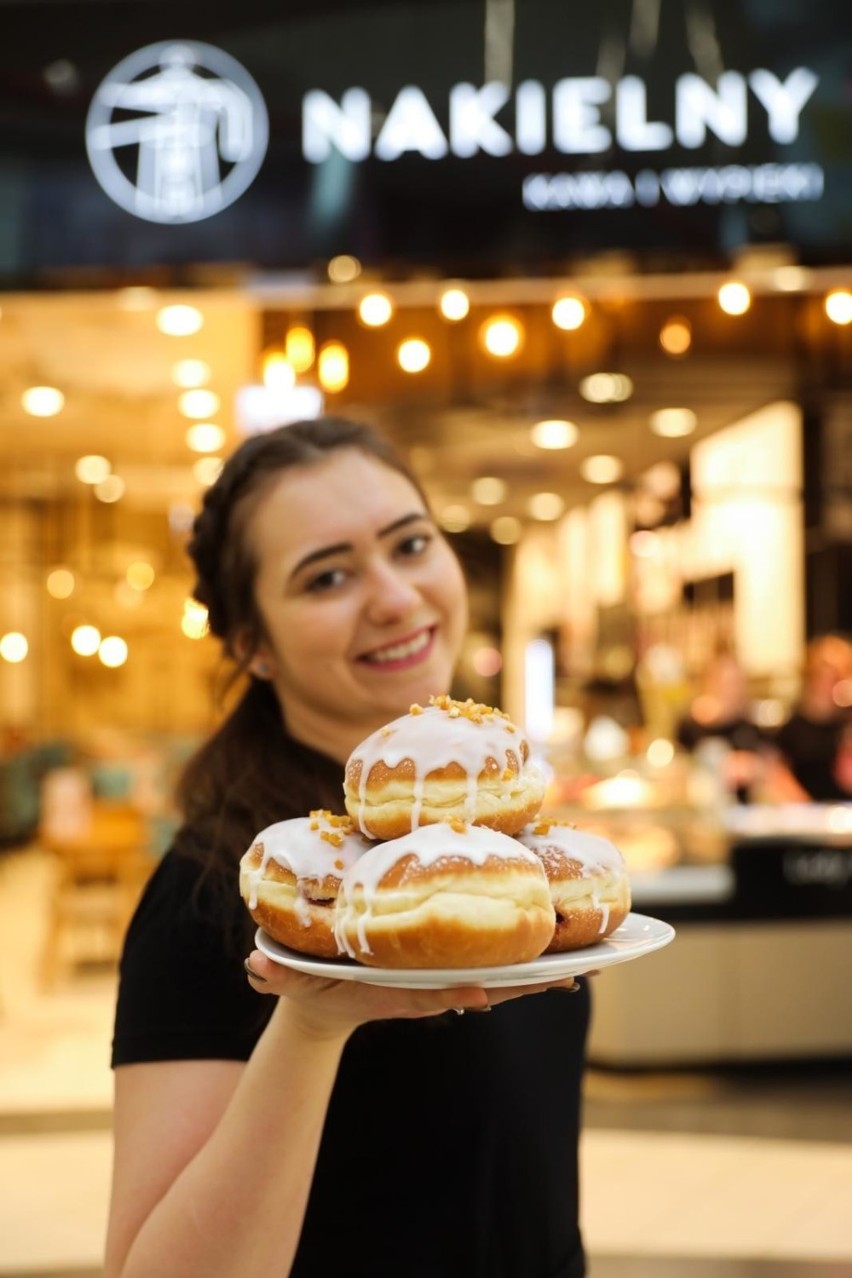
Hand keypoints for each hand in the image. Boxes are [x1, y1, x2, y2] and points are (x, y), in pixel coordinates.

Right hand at [243, 949, 578, 1039]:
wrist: (318, 1001)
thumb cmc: (308, 990)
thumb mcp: (291, 982)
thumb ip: (272, 974)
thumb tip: (251, 967)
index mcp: (399, 990)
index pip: (444, 990)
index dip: (479, 990)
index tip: (510, 988)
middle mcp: (428, 986)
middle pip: (489, 983)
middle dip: (533, 978)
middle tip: (584, 968)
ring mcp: (438, 978)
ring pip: (497, 972)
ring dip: (537, 966)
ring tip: (584, 955)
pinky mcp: (441, 965)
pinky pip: (487, 958)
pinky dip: (518, 952)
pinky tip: (548, 938)